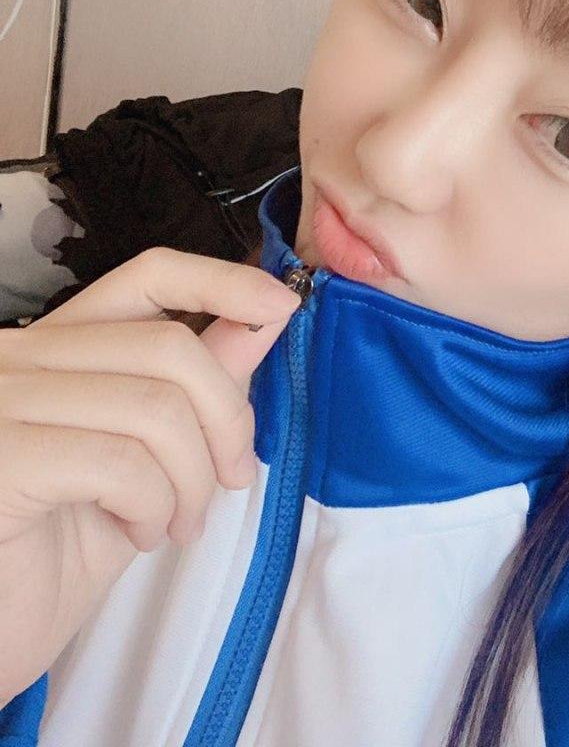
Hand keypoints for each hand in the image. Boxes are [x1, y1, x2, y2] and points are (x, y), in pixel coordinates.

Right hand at [0, 247, 299, 703]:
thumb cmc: (55, 553)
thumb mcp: (145, 461)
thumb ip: (194, 387)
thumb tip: (261, 322)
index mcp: (57, 345)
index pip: (148, 275)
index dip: (222, 281)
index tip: (280, 305)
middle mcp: (19, 357)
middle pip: (170, 345)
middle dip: (227, 417)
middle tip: (231, 479)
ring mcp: (3, 402)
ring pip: (156, 406)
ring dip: (193, 477)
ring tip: (178, 523)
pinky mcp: (2, 458)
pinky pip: (120, 461)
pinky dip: (153, 504)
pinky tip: (139, 534)